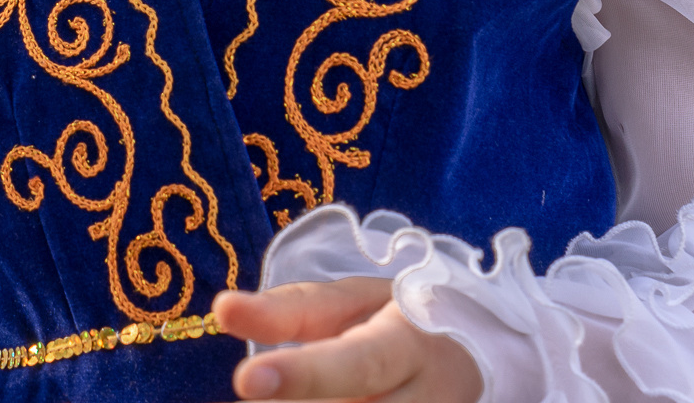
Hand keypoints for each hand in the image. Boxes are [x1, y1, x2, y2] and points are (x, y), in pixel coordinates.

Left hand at [213, 278, 481, 402]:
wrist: (470, 353)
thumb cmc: (394, 320)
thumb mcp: (348, 301)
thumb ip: (287, 310)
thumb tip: (222, 310)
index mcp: (408, 342)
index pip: (356, 363)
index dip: (303, 376)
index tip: (246, 379)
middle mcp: (429, 399)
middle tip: (246, 400)